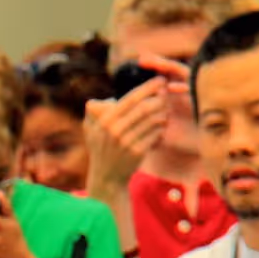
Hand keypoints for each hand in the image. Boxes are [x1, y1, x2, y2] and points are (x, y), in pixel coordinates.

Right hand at [84, 79, 169, 201]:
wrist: (106, 177)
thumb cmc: (101, 149)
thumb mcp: (90, 130)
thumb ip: (94, 111)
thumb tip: (110, 99)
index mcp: (105, 120)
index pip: (130, 98)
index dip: (148, 87)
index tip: (160, 80)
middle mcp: (114, 130)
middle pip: (144, 107)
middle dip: (160, 98)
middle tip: (168, 93)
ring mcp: (126, 142)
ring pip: (153, 120)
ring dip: (163, 112)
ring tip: (166, 110)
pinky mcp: (137, 152)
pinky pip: (155, 134)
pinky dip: (161, 128)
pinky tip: (162, 126)